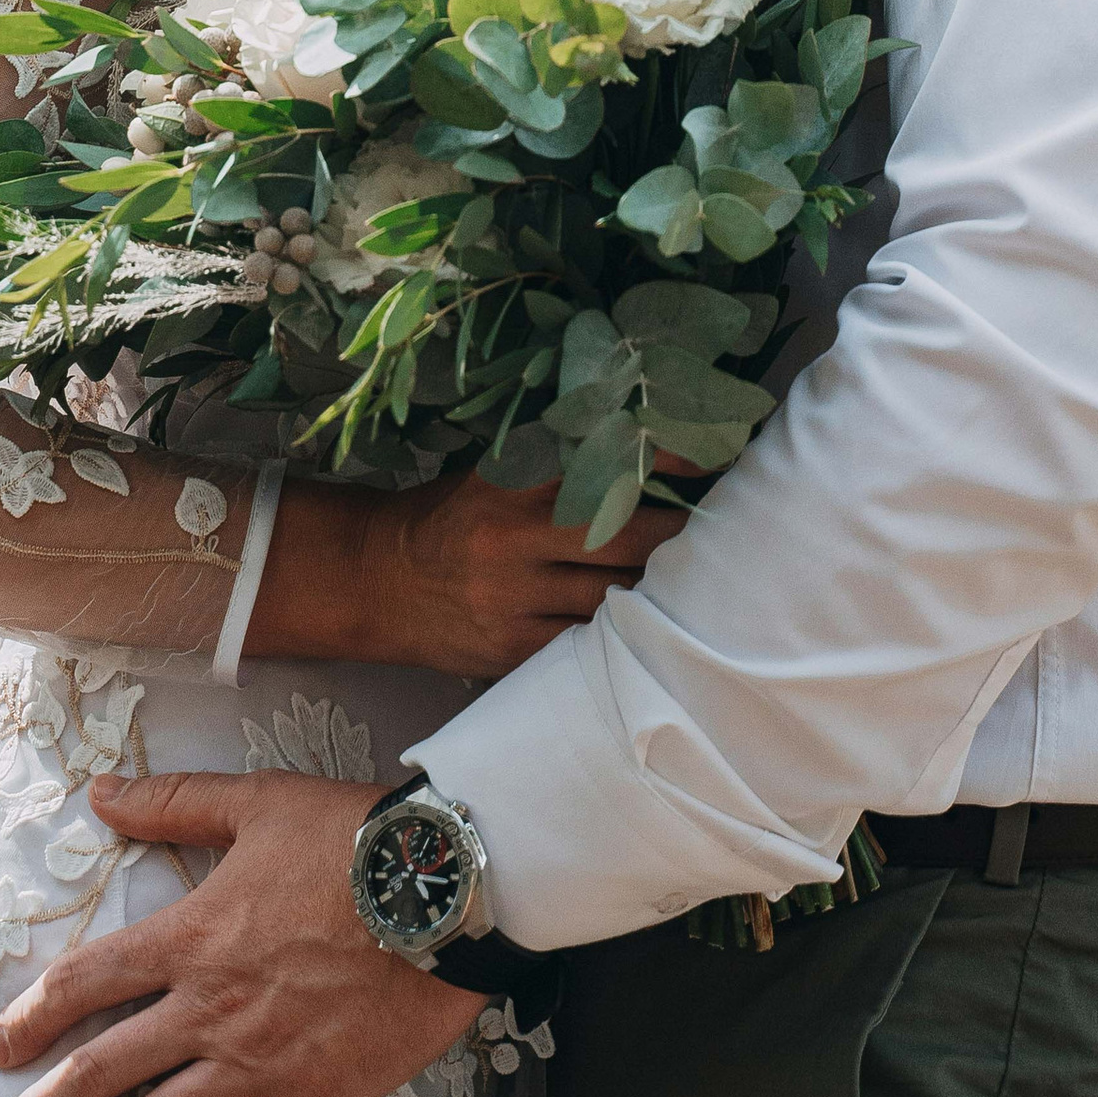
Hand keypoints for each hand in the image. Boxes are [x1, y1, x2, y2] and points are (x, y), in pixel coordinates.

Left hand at [0, 768, 479, 1096]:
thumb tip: (100, 793)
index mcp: (191, 936)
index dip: (34, 1015)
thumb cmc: (354, 840)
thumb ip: (172, 801)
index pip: (88, 983)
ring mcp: (256, 1062)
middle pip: (104, 1068)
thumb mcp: (257, 802)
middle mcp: (209, 1008)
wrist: (446, 893)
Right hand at [247, 463, 686, 677]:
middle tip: (718, 524)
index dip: (661, 464)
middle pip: (621, 536)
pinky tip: (644, 624)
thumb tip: (643, 446)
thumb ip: (555, 467)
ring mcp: (512, 600)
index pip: (600, 466)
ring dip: (656, 587)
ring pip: (611, 597)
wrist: (379, 581)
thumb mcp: (492, 475)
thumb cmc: (452, 517)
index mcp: (509, 483)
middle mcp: (512, 538)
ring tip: (697, 576)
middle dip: (677, 532)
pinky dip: (616, 633)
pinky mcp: (511, 649)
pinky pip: (583, 643)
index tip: (707, 459)